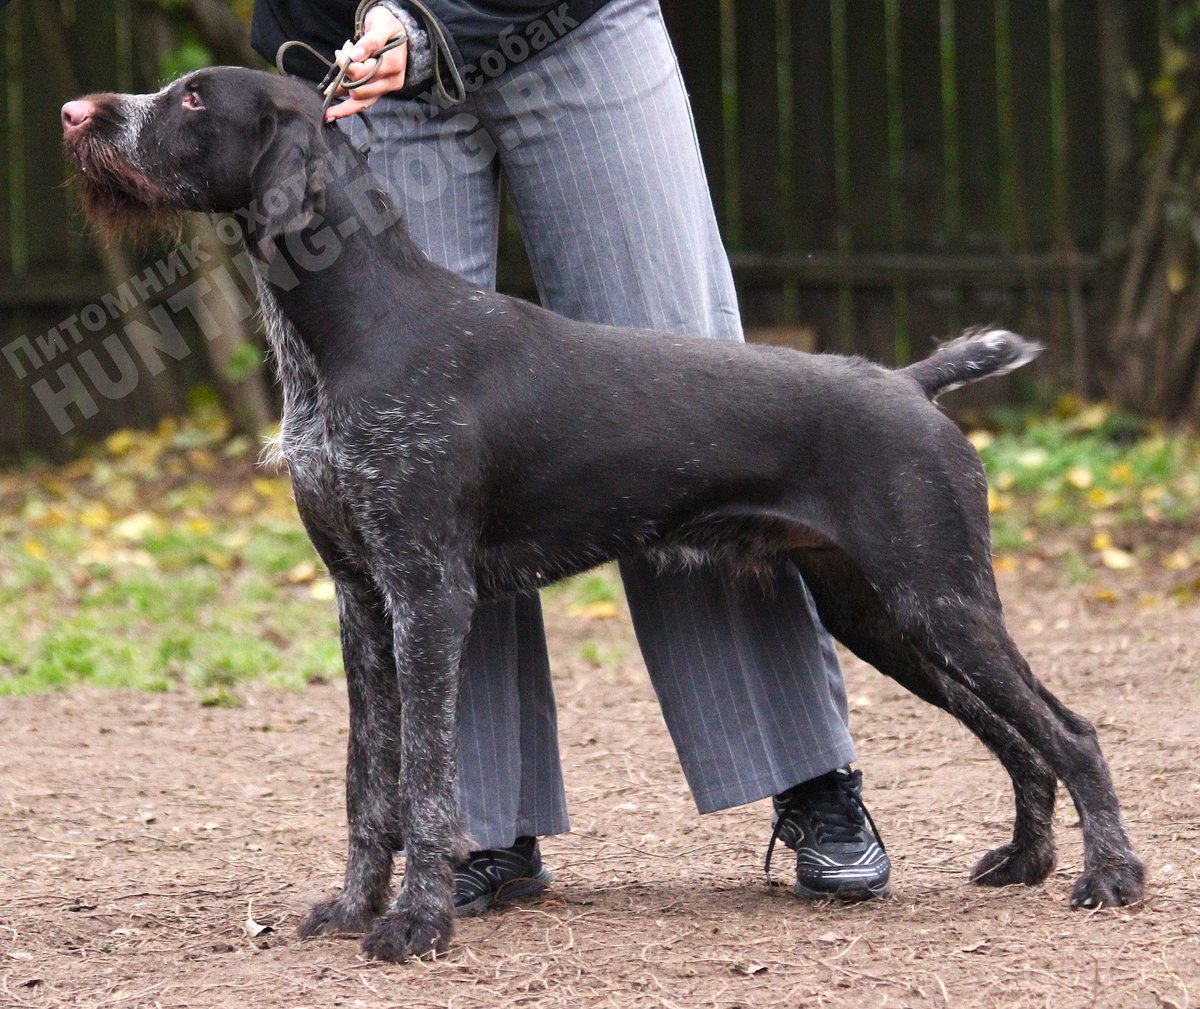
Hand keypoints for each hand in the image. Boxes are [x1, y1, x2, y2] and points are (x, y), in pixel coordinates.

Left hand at [325, 6, 408, 121]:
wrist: (398, 33)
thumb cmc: (389, 26)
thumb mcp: (381, 26)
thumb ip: (370, 41)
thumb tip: (355, 56)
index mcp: (393, 66)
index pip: (363, 72)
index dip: (347, 63)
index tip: (345, 48)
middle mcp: (391, 81)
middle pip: (360, 89)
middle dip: (343, 77)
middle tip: (339, 58)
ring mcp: (385, 88)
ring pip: (361, 103)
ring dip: (342, 106)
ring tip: (327, 110)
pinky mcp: (378, 92)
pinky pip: (362, 103)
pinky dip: (347, 107)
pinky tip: (334, 111)